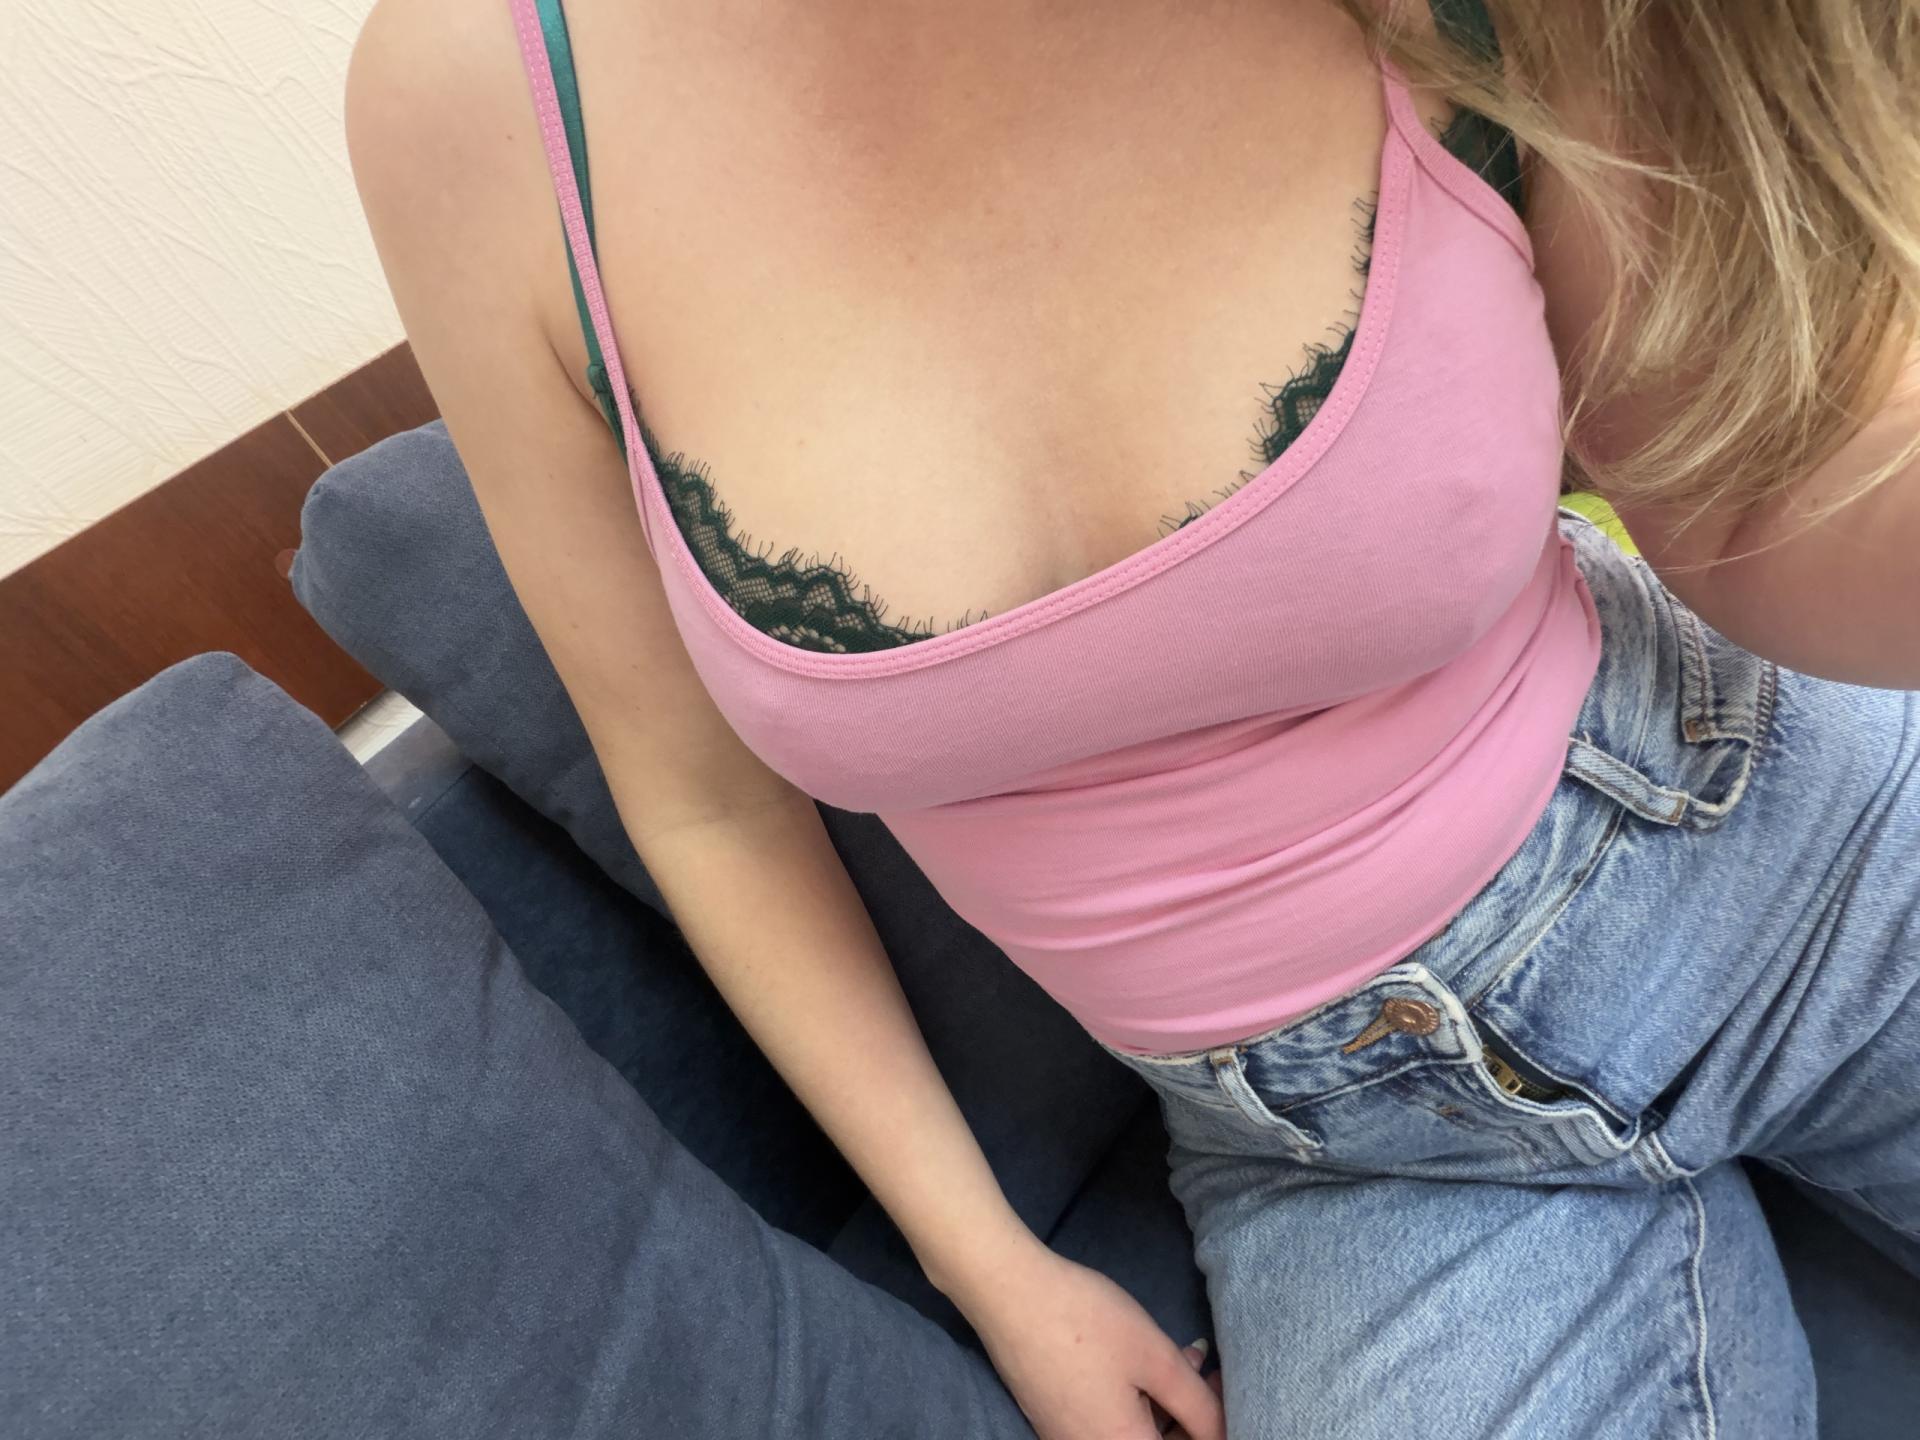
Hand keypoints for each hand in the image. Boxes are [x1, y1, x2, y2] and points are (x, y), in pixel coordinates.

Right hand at [956, 1242, 1225, 1439]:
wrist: (1008, 1293)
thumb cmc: (1085, 1322)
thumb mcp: (1155, 1357)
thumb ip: (1199, 1405)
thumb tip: (1224, 1429)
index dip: (1215, 1428)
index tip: (1222, 1392)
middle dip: (1192, 1419)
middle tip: (1206, 1371)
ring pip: (1135, 1435)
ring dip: (1166, 1408)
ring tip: (1181, 1360)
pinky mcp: (1056, 1422)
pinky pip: (1110, 1425)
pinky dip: (1136, 1403)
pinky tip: (1144, 1365)